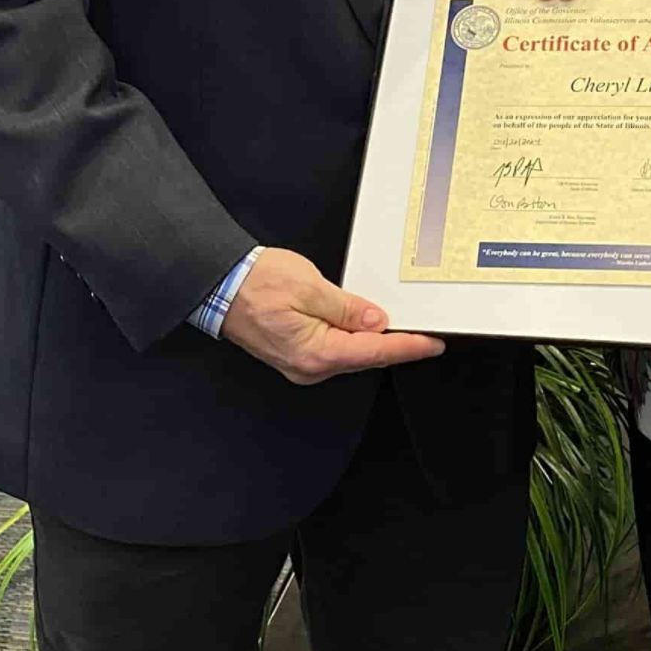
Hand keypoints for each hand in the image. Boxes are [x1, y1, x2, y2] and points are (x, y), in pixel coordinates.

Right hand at [221, 246, 444, 384]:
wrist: (217, 285)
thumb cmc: (254, 283)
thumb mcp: (309, 287)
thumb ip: (347, 307)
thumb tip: (376, 321)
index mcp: (315, 353)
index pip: (373, 352)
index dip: (407, 347)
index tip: (433, 344)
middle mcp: (309, 367)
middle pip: (365, 358)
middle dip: (396, 345)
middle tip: (425, 331)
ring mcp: (301, 364)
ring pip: (350, 355)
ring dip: (375, 342)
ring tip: (401, 325)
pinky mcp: (296, 354)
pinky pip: (335, 350)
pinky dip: (354, 339)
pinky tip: (366, 326)